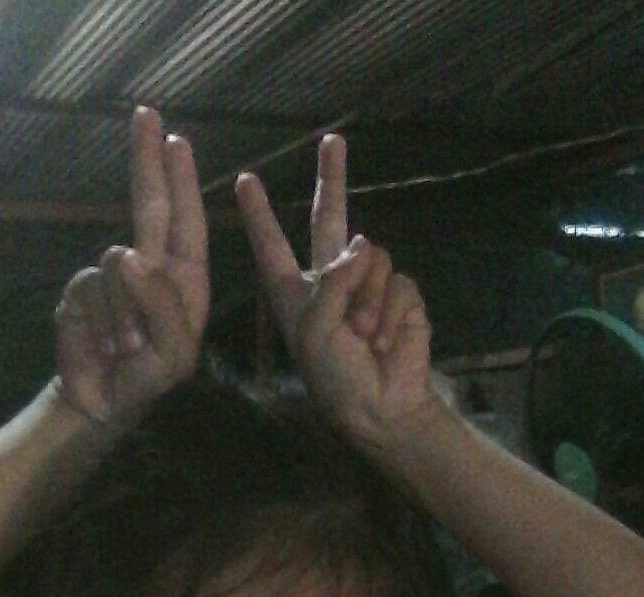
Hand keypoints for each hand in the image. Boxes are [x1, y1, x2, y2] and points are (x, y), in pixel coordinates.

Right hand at [54, 107, 208, 428]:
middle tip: (146, 114)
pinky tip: (102, 343)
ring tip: (124, 347)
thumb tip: (128, 254)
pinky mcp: (82, 287)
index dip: (181, 181)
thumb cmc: (148, 378)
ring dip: (121, 313)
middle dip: (148, 161)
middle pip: (149, 204)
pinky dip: (97, 320)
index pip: (186, 221)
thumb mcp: (172, 354)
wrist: (101, 401)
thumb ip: (161, 306)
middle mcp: (151, 267)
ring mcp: (114, 275)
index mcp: (185, 280)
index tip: (176, 141)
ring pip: (115, 265)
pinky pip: (89, 288)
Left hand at [235, 135, 431, 444]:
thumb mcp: (315, 331)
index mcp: (294, 294)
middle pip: (329, 218)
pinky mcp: (399, 297)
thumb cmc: (335, 378)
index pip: (272, 245)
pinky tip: (385, 341)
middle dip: (332, 179)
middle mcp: (329, 282)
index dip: (259, 214)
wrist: (382, 409)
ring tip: (363, 337)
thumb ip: (332, 281)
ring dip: (369, 300)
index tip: (244, 180)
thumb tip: (365, 243)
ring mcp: (366, 286)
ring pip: (372, 257)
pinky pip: (398, 282)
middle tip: (333, 141)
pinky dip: (391, 311)